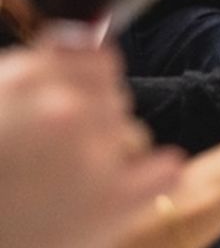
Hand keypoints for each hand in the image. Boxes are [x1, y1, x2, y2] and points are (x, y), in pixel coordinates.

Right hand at [0, 43, 183, 247]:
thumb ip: (27, 81)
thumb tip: (76, 43)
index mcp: (25, 78)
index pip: (96, 60)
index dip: (86, 86)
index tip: (70, 109)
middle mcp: (65, 108)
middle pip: (114, 100)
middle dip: (94, 123)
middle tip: (58, 161)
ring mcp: (93, 153)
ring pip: (133, 136)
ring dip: (114, 156)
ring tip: (69, 190)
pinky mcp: (113, 204)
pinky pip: (164, 172)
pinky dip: (155, 179)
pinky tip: (133, 192)